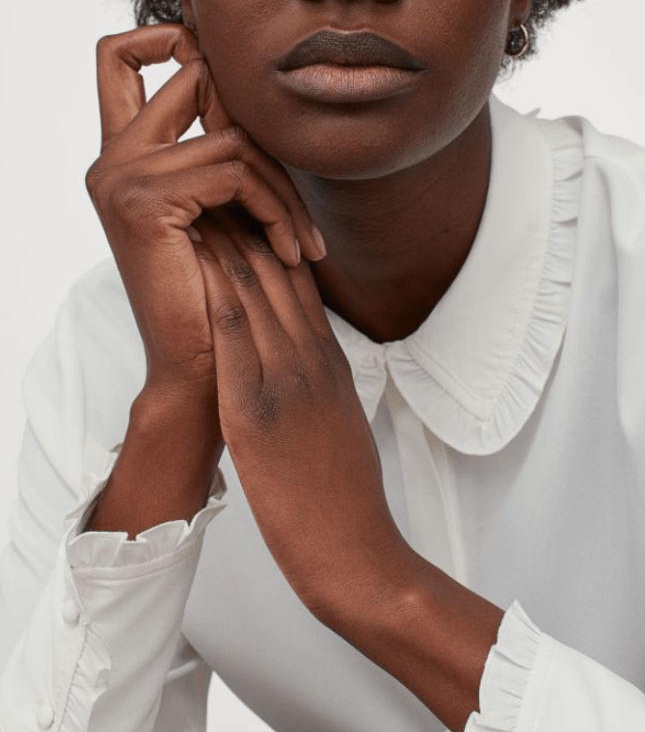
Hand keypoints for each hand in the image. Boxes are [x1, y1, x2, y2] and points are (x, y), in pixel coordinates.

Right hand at [84, 24, 325, 534]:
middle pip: (190, 72)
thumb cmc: (218, 293)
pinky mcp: (143, 199)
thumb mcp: (220, 212)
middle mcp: (111, 159)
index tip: (222, 72)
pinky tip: (290, 251)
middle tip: (287, 197)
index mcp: (122, 157)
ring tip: (301, 243)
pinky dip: (276, 208)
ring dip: (283, 189)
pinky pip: (234, 170)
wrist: (203, 370)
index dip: (167, 37)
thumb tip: (251, 94)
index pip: (119, 56)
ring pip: (232, 135)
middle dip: (257, 123)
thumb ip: (222, 151)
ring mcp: (121, 176)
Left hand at [194, 217, 503, 731]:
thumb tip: (306, 354)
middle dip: (249, 225)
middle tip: (223, 182)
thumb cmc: (346, 492)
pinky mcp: (261, 411)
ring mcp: (289, 381)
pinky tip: (200, 264)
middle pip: (279, 275)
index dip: (272, 237)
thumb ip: (324, 378)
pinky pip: (238, 341)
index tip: (248, 204)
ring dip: (229, 245)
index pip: (301, 284)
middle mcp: (312, 359)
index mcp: (329, 360)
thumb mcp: (343, 418)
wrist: (356, 548)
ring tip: (204, 202)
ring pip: (258, 295)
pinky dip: (218, 295)